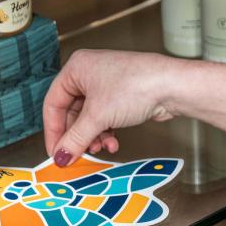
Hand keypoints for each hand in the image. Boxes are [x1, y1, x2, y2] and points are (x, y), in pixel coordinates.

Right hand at [43, 50, 177, 165]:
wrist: (172, 87)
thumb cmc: (136, 86)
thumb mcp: (98, 116)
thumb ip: (76, 138)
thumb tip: (61, 156)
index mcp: (76, 69)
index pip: (53, 103)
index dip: (53, 131)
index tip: (55, 152)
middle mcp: (89, 75)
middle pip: (72, 114)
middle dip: (77, 137)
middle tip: (77, 156)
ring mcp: (106, 86)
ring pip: (89, 120)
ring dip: (93, 138)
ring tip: (100, 148)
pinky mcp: (121, 98)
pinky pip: (104, 120)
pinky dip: (106, 133)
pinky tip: (113, 142)